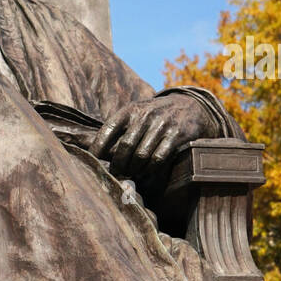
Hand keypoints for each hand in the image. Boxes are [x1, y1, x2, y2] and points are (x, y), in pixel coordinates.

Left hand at [89, 96, 215, 177]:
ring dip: (134, 169)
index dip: (97, 148)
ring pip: (141, 156)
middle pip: (125, 147)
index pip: (108, 129)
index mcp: (130, 110)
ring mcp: (162, 125)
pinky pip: (158, 159)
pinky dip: (150, 169)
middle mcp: (145, 115)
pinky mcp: (177, 135)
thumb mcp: (135, 114)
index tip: (92, 161)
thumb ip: (117, 130)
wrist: (189, 107)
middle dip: (118, 165)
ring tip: (131, 173)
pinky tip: (147, 171)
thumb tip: (91, 151)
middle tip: (117, 173)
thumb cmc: (153, 116)